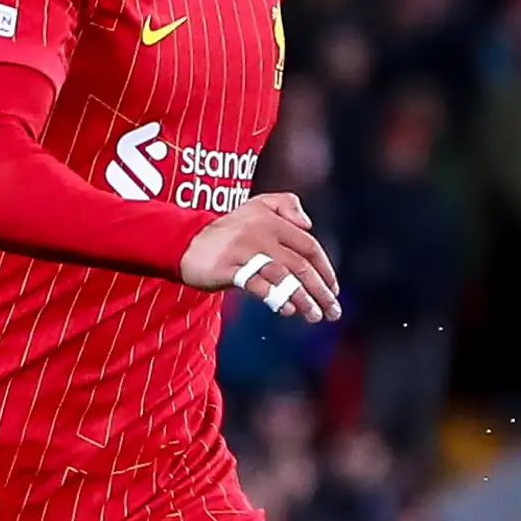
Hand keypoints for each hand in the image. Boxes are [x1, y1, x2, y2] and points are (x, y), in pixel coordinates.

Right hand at [178, 194, 340, 322]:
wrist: (186, 241)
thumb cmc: (228, 229)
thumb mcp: (257, 206)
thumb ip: (286, 204)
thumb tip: (309, 223)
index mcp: (272, 220)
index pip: (309, 246)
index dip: (326, 269)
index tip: (334, 290)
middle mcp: (261, 234)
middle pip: (300, 265)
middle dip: (320, 290)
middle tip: (332, 311)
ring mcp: (244, 251)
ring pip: (283, 277)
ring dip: (302, 299)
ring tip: (314, 316)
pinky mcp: (228, 268)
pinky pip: (257, 285)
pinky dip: (274, 298)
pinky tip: (286, 310)